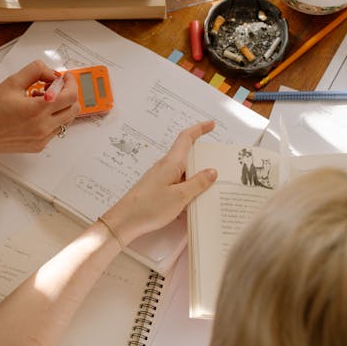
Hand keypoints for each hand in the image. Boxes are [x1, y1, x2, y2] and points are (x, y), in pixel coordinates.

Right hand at [0, 60, 79, 153]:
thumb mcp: (12, 82)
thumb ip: (35, 71)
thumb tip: (51, 73)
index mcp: (38, 109)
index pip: (70, 95)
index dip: (71, 83)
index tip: (65, 78)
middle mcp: (43, 126)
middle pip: (74, 109)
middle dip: (68, 95)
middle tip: (55, 88)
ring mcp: (42, 138)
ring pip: (67, 120)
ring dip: (60, 107)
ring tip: (41, 101)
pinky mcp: (39, 145)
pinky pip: (55, 130)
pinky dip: (52, 119)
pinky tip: (35, 114)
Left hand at [101, 121, 216, 245]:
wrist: (125, 221)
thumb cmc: (150, 207)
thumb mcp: (180, 196)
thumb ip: (198, 183)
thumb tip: (212, 171)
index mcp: (171, 163)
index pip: (186, 138)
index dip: (200, 129)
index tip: (212, 124)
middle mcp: (165, 167)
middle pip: (187, 155)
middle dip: (204, 158)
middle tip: (221, 164)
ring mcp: (160, 178)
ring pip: (183, 172)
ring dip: (197, 177)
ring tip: (213, 188)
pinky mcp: (157, 189)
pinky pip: (177, 184)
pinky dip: (188, 189)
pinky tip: (195, 202)